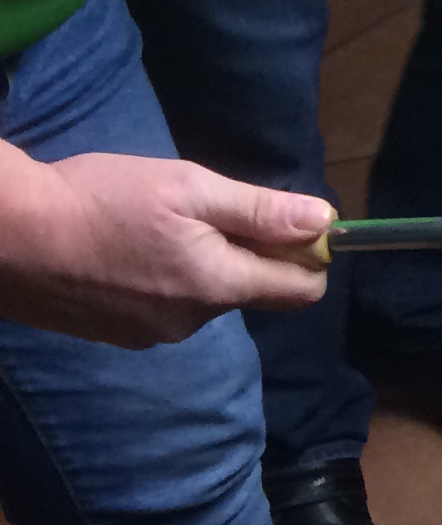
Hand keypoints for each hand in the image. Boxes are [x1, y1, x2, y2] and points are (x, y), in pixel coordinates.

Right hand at [0, 150, 330, 347]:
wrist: (5, 235)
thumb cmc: (101, 200)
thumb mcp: (189, 189)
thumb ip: (260, 211)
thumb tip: (325, 223)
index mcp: (216, 287)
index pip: (300, 291)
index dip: (309, 255)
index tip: (290, 223)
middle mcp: (188, 323)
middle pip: (249, 289)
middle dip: (244, 251)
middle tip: (203, 208)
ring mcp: (147, 335)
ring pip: (203, 296)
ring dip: (198, 262)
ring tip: (155, 225)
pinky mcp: (113, 334)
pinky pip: (163, 306)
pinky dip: (160, 277)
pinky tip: (126, 248)